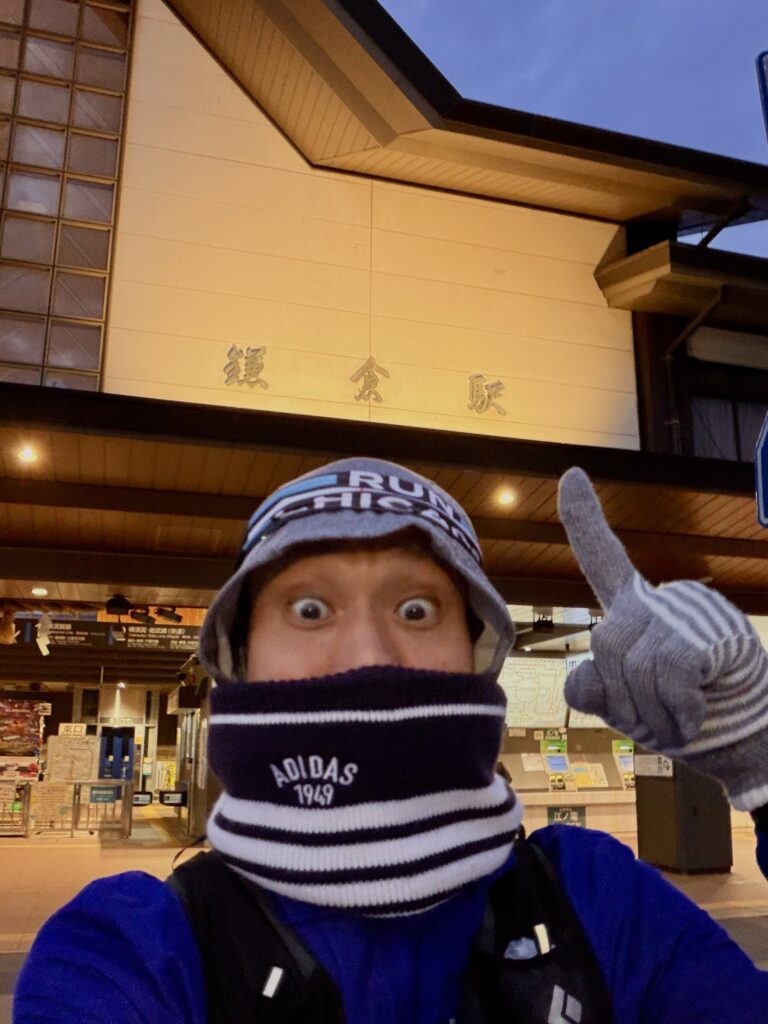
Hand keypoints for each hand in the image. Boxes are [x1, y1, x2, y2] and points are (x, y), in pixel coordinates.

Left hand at [557, 467, 767, 811]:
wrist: (749, 744)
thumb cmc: (685, 720)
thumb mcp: (627, 707)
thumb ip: (593, 689)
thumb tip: (584, 675)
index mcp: (637, 610)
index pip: (603, 558)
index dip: (583, 517)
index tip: (571, 473)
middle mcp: (662, 599)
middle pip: (605, 644)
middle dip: (624, 698)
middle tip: (659, 717)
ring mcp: (690, 611)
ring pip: (634, 664)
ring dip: (652, 711)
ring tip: (684, 715)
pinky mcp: (713, 633)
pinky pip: (670, 675)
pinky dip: (679, 710)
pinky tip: (698, 713)